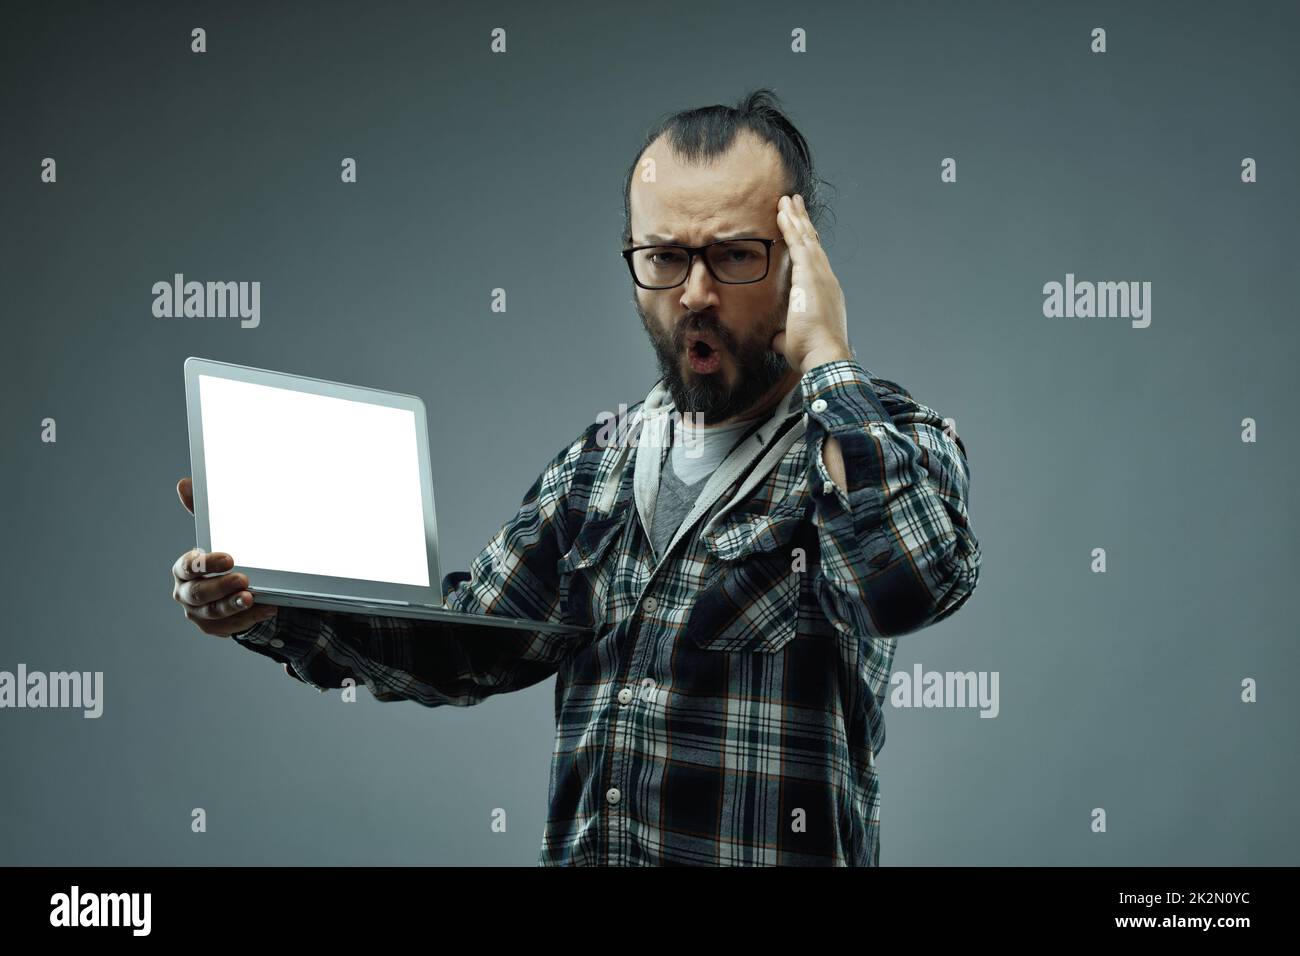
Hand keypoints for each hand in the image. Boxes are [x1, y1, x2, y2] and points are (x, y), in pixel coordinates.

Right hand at [172, 476, 276, 636]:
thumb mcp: (214, 534)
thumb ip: (200, 511)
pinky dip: (250, 617)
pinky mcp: (214, 627)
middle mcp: (186, 592)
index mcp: (184, 569)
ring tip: (253, 597)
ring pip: (214, 612)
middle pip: (199, 593)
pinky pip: (231, 626)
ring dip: (235, 605)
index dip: (207, 563)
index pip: (189, 567)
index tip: (230, 558)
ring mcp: (198, 613)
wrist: (229, 587)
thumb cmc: (219, 559)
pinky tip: (267, 608)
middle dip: (221, 587)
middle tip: (244, 580)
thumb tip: (184, 484)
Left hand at [769, 193, 851, 373]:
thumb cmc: (812, 353)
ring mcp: (820, 275)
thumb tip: (775, 338)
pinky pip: (798, 242)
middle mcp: (826, 279)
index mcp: (824, 293)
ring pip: (806, 238)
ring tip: (787, 200)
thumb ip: (784, 334)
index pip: (814, 262)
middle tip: (794, 204)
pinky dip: (791, 225)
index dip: (806, 243)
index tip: (800, 229)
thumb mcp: (793, 340)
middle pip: (813, 243)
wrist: (824, 356)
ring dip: (796, 217)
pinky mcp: (810, 274)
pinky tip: (782, 211)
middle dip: (803, 222)